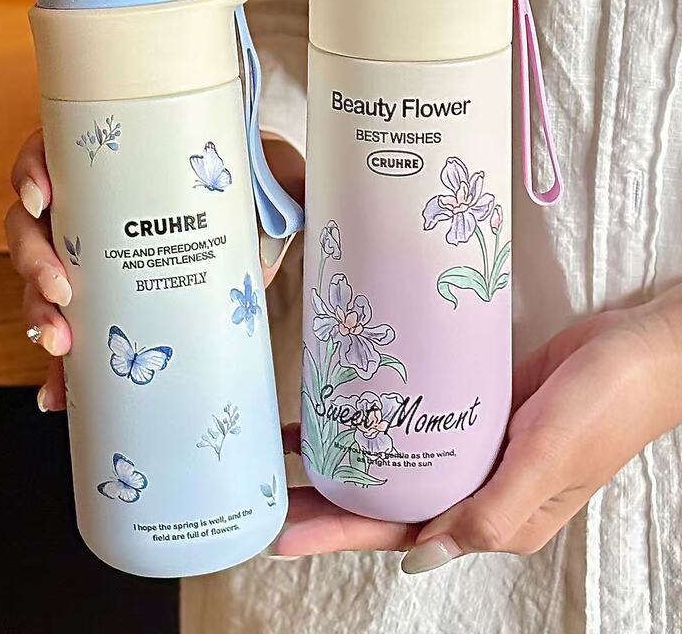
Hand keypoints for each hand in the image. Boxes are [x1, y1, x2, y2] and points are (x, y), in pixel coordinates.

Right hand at [4, 129, 304, 411]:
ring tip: (62, 345)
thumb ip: (284, 183)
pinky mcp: (111, 304)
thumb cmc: (251, 184)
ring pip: (39, 281)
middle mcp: (93, 210)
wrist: (259, 218)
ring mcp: (96, 260)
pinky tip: (61, 394)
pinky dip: (61, 367)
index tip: (43, 196)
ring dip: (38, 314)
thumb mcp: (267, 173)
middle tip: (61, 289)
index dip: (32, 172)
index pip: (51, 154)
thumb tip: (293, 209)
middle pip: (31, 227)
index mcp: (116, 165)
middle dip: (32, 261)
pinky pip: (73, 331)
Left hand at [275, 288, 681, 572]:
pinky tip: (347, 403)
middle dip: (327, 498)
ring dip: (348, 454)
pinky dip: (380, 417)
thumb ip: (490, 512)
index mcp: (494, 518)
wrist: (639, 348)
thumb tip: (420, 559)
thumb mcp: (549, 461)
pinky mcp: (476, 408)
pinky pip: (417, 421)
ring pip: (397, 460)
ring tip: (291, 444)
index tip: (283, 532)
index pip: (399, 533)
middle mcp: (478, 488)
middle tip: (268, 487)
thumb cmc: (605, 407)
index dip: (338, 533)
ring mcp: (475, 447)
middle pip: (386, 499)